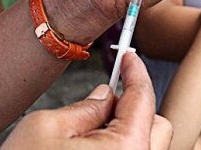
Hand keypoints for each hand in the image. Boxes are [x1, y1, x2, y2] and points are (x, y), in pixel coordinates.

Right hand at [2, 53, 171, 149]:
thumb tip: (104, 96)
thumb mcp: (44, 128)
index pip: (143, 98)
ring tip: (89, 133)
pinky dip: (119, 148)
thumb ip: (84, 106)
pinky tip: (91, 149)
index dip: (135, 72)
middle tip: (104, 99)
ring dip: (126, 131)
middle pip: (156, 124)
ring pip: (146, 145)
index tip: (129, 59)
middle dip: (134, 106)